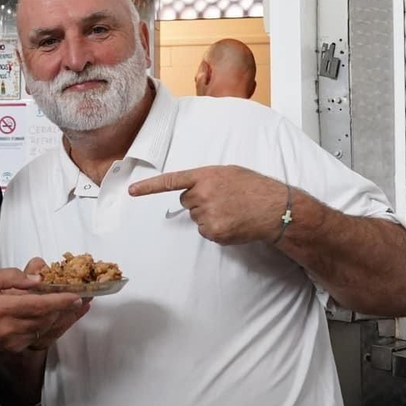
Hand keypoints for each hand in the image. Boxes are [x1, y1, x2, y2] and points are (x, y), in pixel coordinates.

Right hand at [0, 267, 88, 355]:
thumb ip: (12, 276)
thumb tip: (37, 277)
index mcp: (1, 309)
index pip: (38, 305)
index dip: (60, 301)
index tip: (77, 295)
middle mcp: (9, 329)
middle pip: (47, 319)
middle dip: (68, 309)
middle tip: (86, 297)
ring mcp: (13, 342)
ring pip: (46, 329)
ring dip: (64, 318)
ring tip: (80, 307)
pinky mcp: (15, 349)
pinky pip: (39, 337)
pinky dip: (53, 327)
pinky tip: (63, 318)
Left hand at [129, 165, 292, 245]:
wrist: (274, 208)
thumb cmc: (254, 188)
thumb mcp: (229, 173)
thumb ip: (207, 179)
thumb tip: (193, 189)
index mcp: (205, 176)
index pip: (171, 181)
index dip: (149, 187)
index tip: (131, 191)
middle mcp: (202, 194)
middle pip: (185, 201)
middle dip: (198, 201)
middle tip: (222, 200)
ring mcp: (207, 215)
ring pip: (196, 217)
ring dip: (209, 215)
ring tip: (231, 211)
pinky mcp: (213, 232)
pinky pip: (205, 231)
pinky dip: (216, 229)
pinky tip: (232, 222)